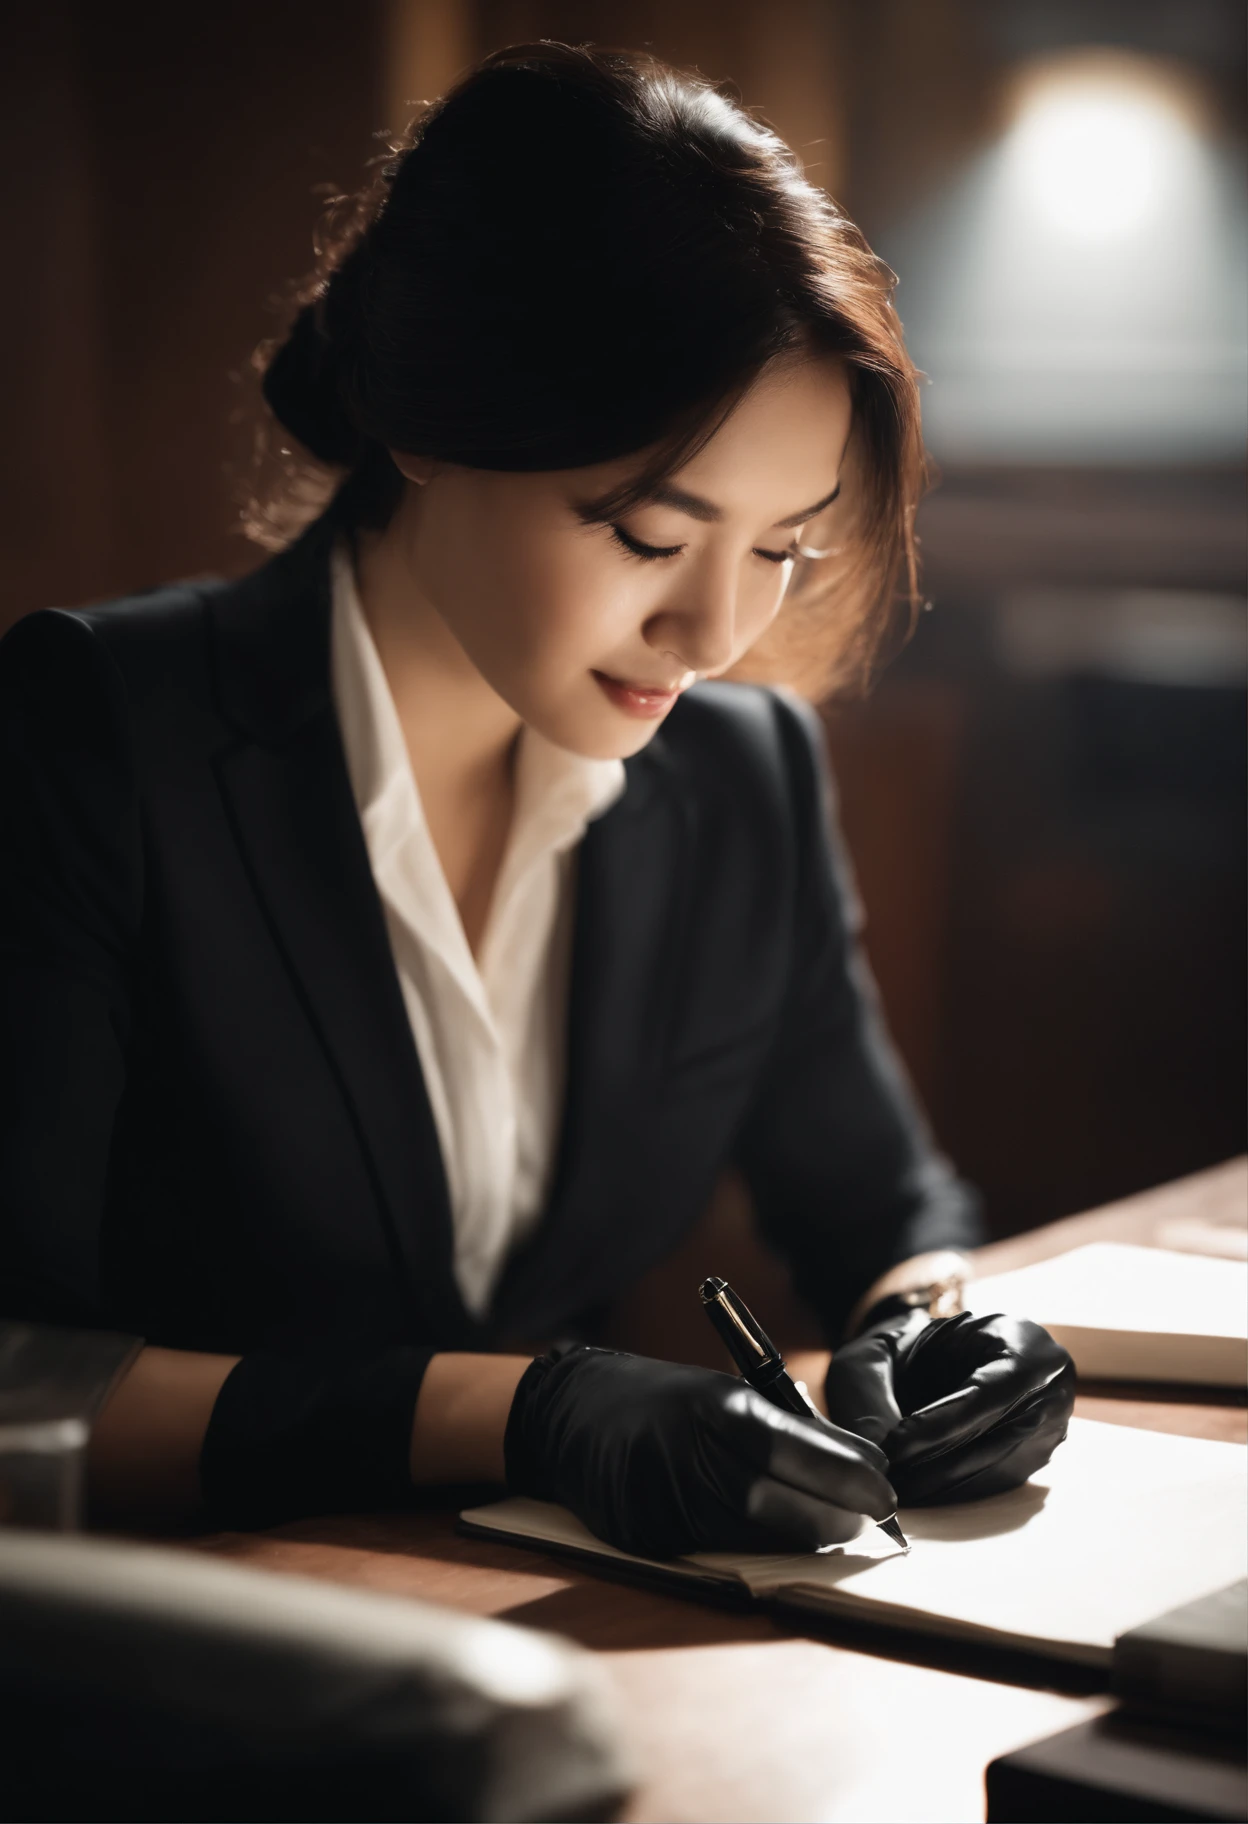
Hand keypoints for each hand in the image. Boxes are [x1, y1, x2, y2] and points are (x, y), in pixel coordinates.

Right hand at [505, 1345, 897, 1558]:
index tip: (885, 1486)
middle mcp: (685, 1451)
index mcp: (711, 1404)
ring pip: (753, 1534)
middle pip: (778, 1502)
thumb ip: (786, 1427)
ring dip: (802, 1535)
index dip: (847, 1473)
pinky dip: (756, 1545)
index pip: (794, 1447)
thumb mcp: (724, 1392)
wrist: (571, 1412)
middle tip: (871, 1516)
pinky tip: (780, 1534)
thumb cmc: (664, 1398)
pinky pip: (717, 1549)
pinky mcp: (644, 1537)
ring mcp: (661, 1498)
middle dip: (835, 1515)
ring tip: (835, 1524)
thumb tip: (858, 1466)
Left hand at [824, 1310, 1074, 1505]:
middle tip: (885, 1478)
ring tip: (893, 1488)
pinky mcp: (1037, 1460)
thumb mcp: (892, 1347)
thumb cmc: (920, 1343)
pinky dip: (955, 1492)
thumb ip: (877, 1388)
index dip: (939, 1425)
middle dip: (935, 1463)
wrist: (956, 1353)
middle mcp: (1053, 1391)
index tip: (893, 1445)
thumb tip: (877, 1448)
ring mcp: (1052, 1431)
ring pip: (995, 1470)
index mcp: (1028, 1348)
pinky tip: (919, 1492)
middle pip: (994, 1440)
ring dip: (942, 1485)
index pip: (984, 1396)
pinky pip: (996, 1485)